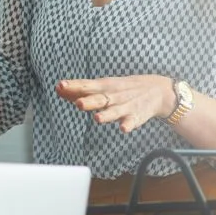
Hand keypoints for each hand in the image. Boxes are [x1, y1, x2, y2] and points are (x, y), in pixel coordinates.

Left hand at [56, 75, 174, 133]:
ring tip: (97, 118)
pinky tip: (123, 129)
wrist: (157, 90)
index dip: (73, 86)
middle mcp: (113, 96)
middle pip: (99, 99)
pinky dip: (128, 125)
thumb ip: (80, 89)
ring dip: (106, 115)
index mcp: (104, 87)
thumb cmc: (122, 89)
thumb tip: (58, 89)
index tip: (60, 86)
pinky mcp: (136, 116)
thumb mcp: (103, 86)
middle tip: (78, 103)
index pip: (86, 86)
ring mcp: (125, 106)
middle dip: (89, 101)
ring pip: (114, 112)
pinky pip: (132, 122)